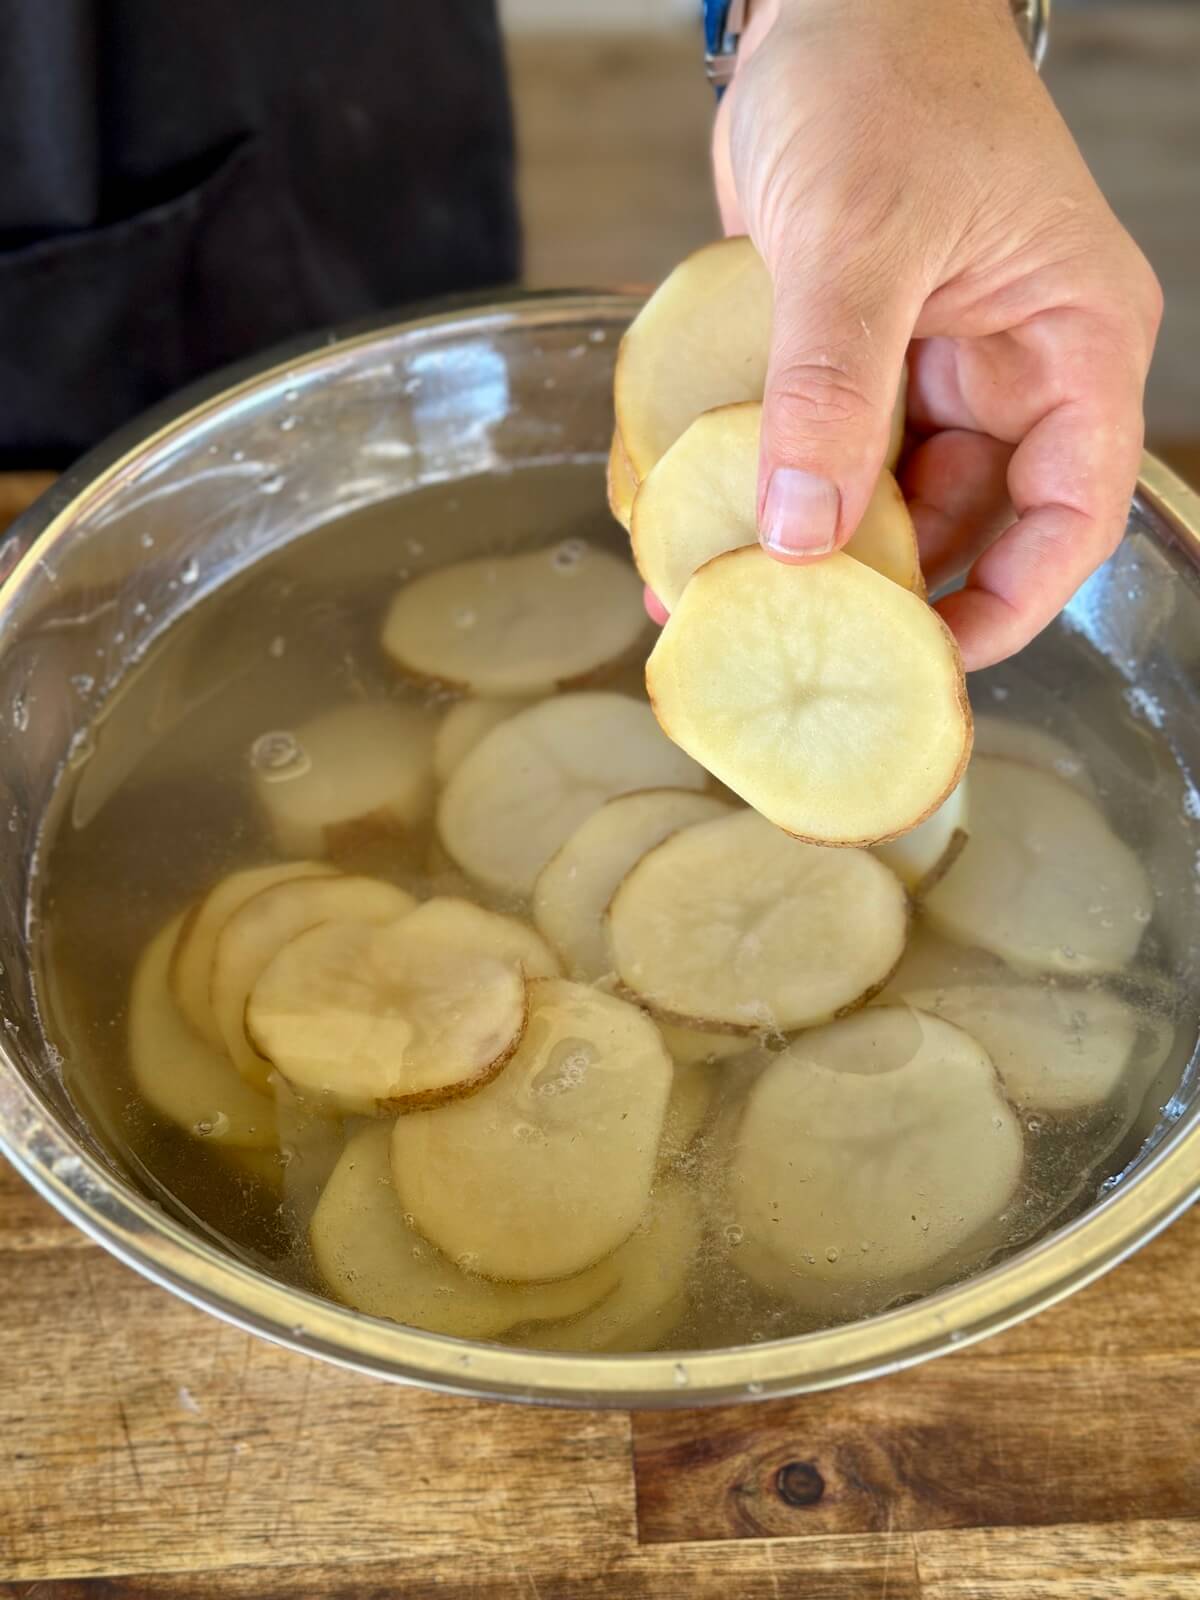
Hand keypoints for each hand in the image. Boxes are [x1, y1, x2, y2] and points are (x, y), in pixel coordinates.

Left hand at [709, 0, 1160, 667]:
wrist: (820, 1)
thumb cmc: (884, 74)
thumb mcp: (862, 236)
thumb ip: (831, 386)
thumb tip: (802, 531)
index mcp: (1068, 343)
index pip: (1071, 514)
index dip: (1012, 602)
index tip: (930, 661)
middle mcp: (1008, 368)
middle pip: (966, 524)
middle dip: (883, 586)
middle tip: (795, 642)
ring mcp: (929, 368)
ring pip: (882, 498)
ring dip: (810, 546)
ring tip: (723, 594)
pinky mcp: (854, 360)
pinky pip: (821, 451)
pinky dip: (771, 489)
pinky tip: (702, 524)